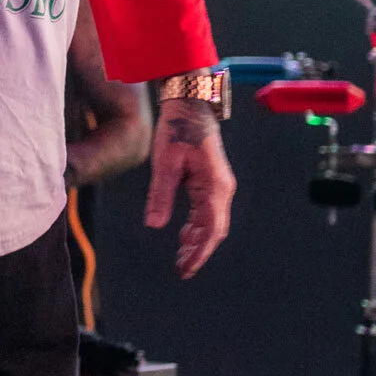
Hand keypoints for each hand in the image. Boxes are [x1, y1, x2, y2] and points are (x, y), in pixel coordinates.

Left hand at [143, 100, 234, 278]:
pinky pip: (206, 211)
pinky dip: (196, 226)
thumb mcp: (165, 163)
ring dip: (197, 240)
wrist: (190, 105)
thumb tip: (154, 224)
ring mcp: (218, 185)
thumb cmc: (178, 129)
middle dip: (199, 251)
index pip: (211, 229)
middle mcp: (221, 188)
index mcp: (215, 186)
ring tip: (180, 258)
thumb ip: (160, 195)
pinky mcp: (211, 181)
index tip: (186, 269)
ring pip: (211, 222)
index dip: (199, 252)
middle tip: (181, 270)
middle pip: (214, 230)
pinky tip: (183, 235)